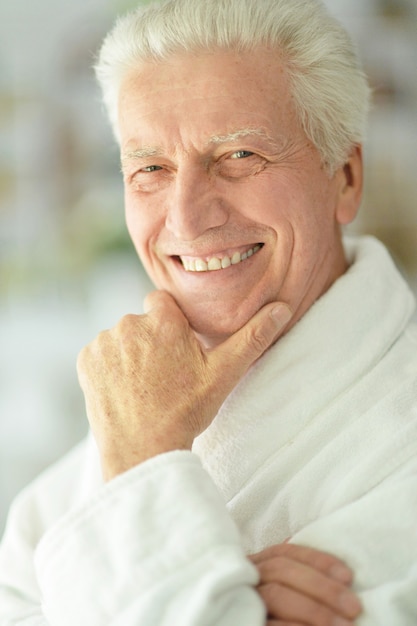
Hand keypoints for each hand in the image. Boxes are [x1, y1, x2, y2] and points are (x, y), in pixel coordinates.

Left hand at [77, 290, 291, 479]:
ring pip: (122, 338)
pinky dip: (110, 366)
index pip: (163, 302)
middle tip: (165, 374)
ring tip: (145, 385)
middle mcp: (129, 323)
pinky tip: (125, 389)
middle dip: (152, 340)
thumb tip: (283, 307)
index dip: (171, 324)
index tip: (177, 349)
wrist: (143, 450)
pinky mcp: (86, 360)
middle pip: (142, 322)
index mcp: (163, 320)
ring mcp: (104, 342)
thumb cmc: (185, 411)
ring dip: (131, 353)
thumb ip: (253, 336)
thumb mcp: (224, 374)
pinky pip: (102, 353)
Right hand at [249, 543, 361, 624]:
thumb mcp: (288, 592)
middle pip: (281, 570)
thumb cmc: (281, 616)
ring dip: (315, 610)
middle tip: (354, 607)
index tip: (348, 576)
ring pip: (276, 595)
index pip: (285, 553)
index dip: (317, 560)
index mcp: (256, 568)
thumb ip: (302, 580)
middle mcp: (245, 581)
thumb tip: (342, 577)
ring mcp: (241, 603)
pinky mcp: (244, 621)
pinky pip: (271, 624)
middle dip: (322, 586)